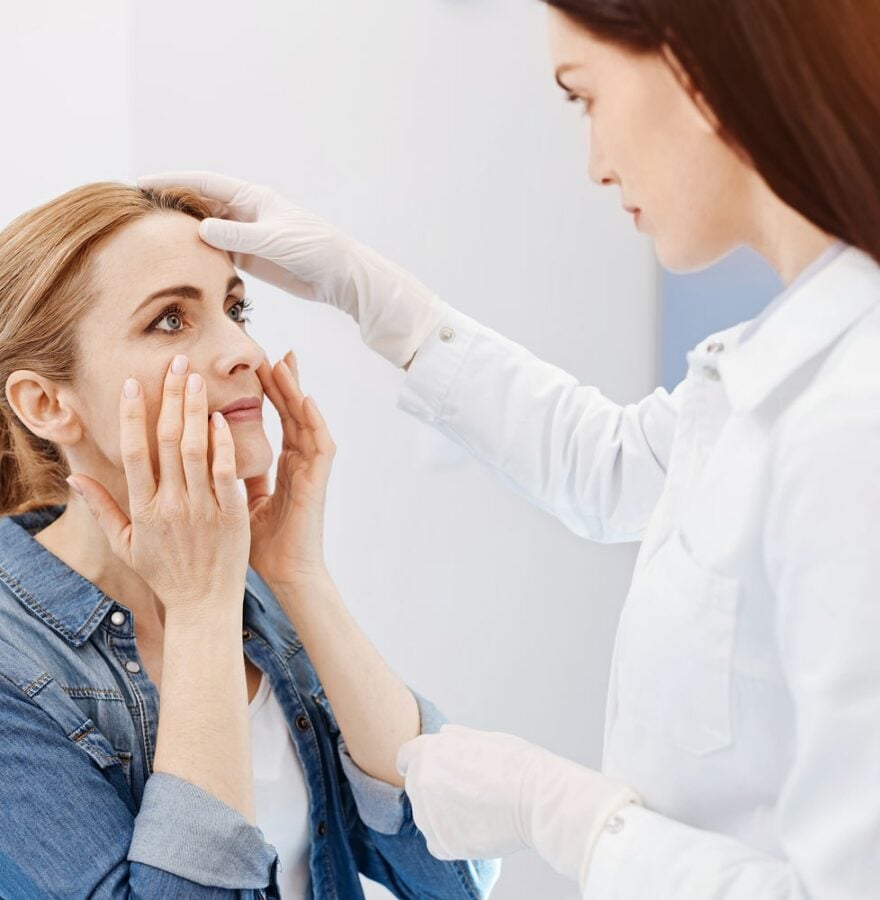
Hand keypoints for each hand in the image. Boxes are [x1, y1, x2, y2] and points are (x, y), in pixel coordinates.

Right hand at [66, 355, 250, 618]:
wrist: (205, 605)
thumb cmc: (165, 574)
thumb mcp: (126, 545)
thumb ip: (101, 508)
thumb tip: (73, 474)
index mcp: (142, 509)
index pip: (133, 451)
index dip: (131, 415)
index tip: (132, 383)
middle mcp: (170, 505)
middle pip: (167, 441)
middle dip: (169, 398)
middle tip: (175, 362)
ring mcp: (202, 509)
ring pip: (196, 449)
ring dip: (195, 410)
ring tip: (195, 377)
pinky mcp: (230, 514)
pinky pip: (225, 471)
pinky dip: (223, 443)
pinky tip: (221, 418)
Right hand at [136, 171, 446, 367]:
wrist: (340, 275)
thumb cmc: (314, 248)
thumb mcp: (273, 239)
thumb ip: (237, 235)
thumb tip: (199, 228)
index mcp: (251, 196)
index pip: (204, 182)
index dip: (172, 180)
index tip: (142, 181)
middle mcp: (245, 211)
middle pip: (199, 203)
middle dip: (171, 204)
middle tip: (138, 209)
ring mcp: (247, 234)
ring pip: (206, 229)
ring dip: (182, 231)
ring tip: (150, 235)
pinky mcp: (251, 257)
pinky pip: (218, 252)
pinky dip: (199, 253)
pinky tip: (179, 258)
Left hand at [245, 350, 334, 586]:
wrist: (286, 576)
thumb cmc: (262, 547)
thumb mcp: (241, 504)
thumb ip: (235, 479)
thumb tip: (214, 457)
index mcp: (283, 468)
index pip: (276, 421)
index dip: (268, 394)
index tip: (256, 368)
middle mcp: (299, 465)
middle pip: (292, 414)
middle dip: (283, 383)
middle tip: (270, 352)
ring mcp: (310, 472)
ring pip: (306, 422)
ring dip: (296, 392)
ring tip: (284, 363)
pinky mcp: (317, 483)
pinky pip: (321, 446)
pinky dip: (315, 422)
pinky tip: (306, 399)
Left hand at [397, 724, 641, 886]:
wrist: (539, 801)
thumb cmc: (518, 765)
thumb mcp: (487, 739)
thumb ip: (457, 739)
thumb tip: (443, 734)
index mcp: (429, 750)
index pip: (406, 757)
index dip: (419, 763)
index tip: (433, 772)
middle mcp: (422, 781)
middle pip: (416, 787)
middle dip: (434, 788)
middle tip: (467, 792)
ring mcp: (430, 814)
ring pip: (426, 816)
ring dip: (442, 814)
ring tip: (477, 809)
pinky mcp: (442, 843)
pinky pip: (437, 841)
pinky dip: (452, 837)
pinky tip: (476, 827)